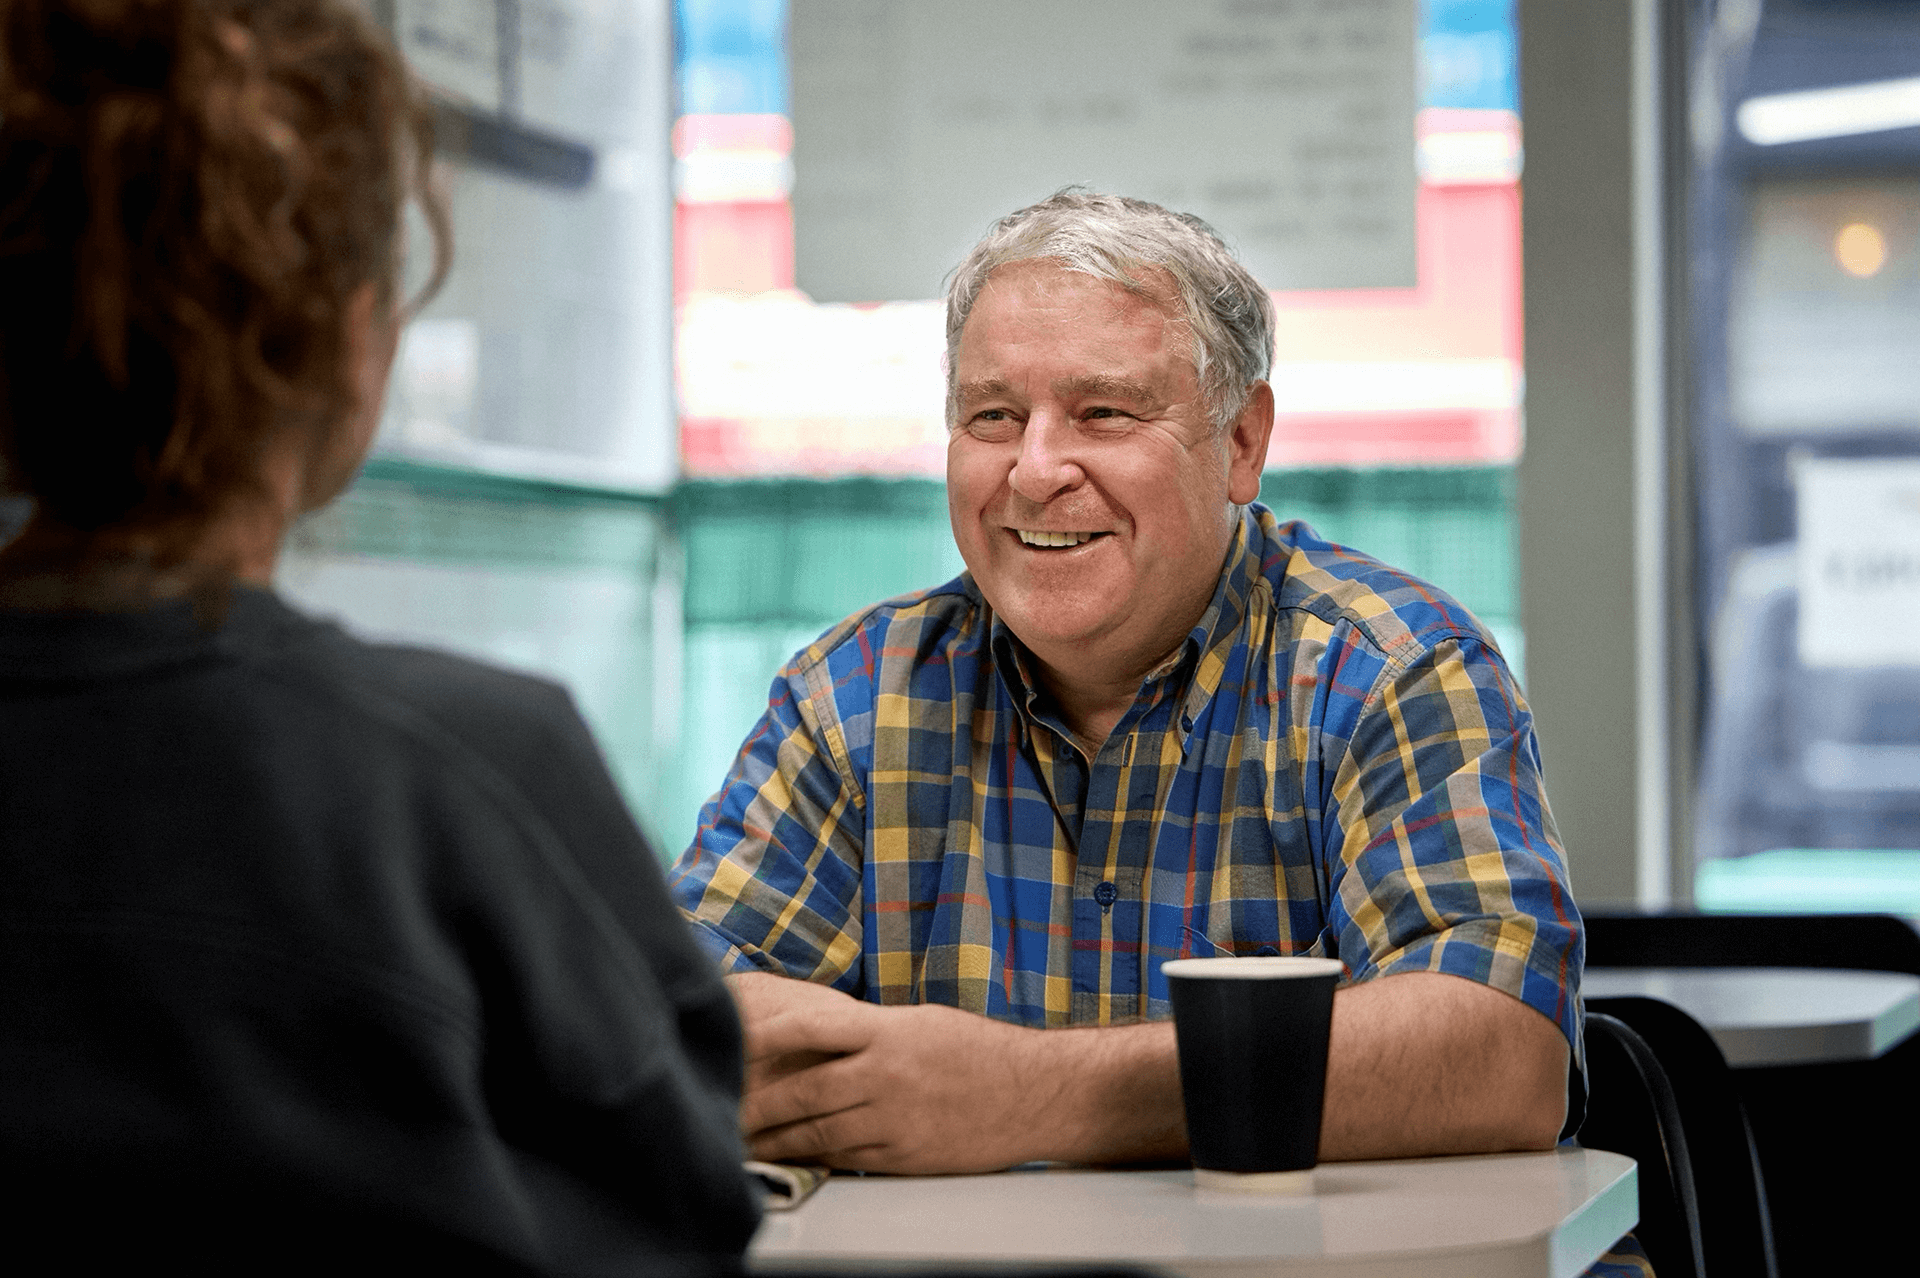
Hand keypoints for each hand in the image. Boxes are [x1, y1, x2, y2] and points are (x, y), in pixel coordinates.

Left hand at [730, 972, 1068, 1172]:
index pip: (811, 1028)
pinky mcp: (905, 1154)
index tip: (734, 1041)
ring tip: (744, 1143)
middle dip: (757, 1105)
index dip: (767, 1036)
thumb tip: (819, 1037)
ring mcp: (895, 1118)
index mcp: (888, 1031)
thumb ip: (868, 1031)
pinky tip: (793, 1158)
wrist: (1034, 1093)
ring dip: (776, 1140)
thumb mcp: (921, 1023)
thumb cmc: (978, 1051)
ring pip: (818, 1132)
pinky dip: (815, 1158)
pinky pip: (848, 1157)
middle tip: (723, 1109)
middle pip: (803, 1092)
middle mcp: (886, 1074)